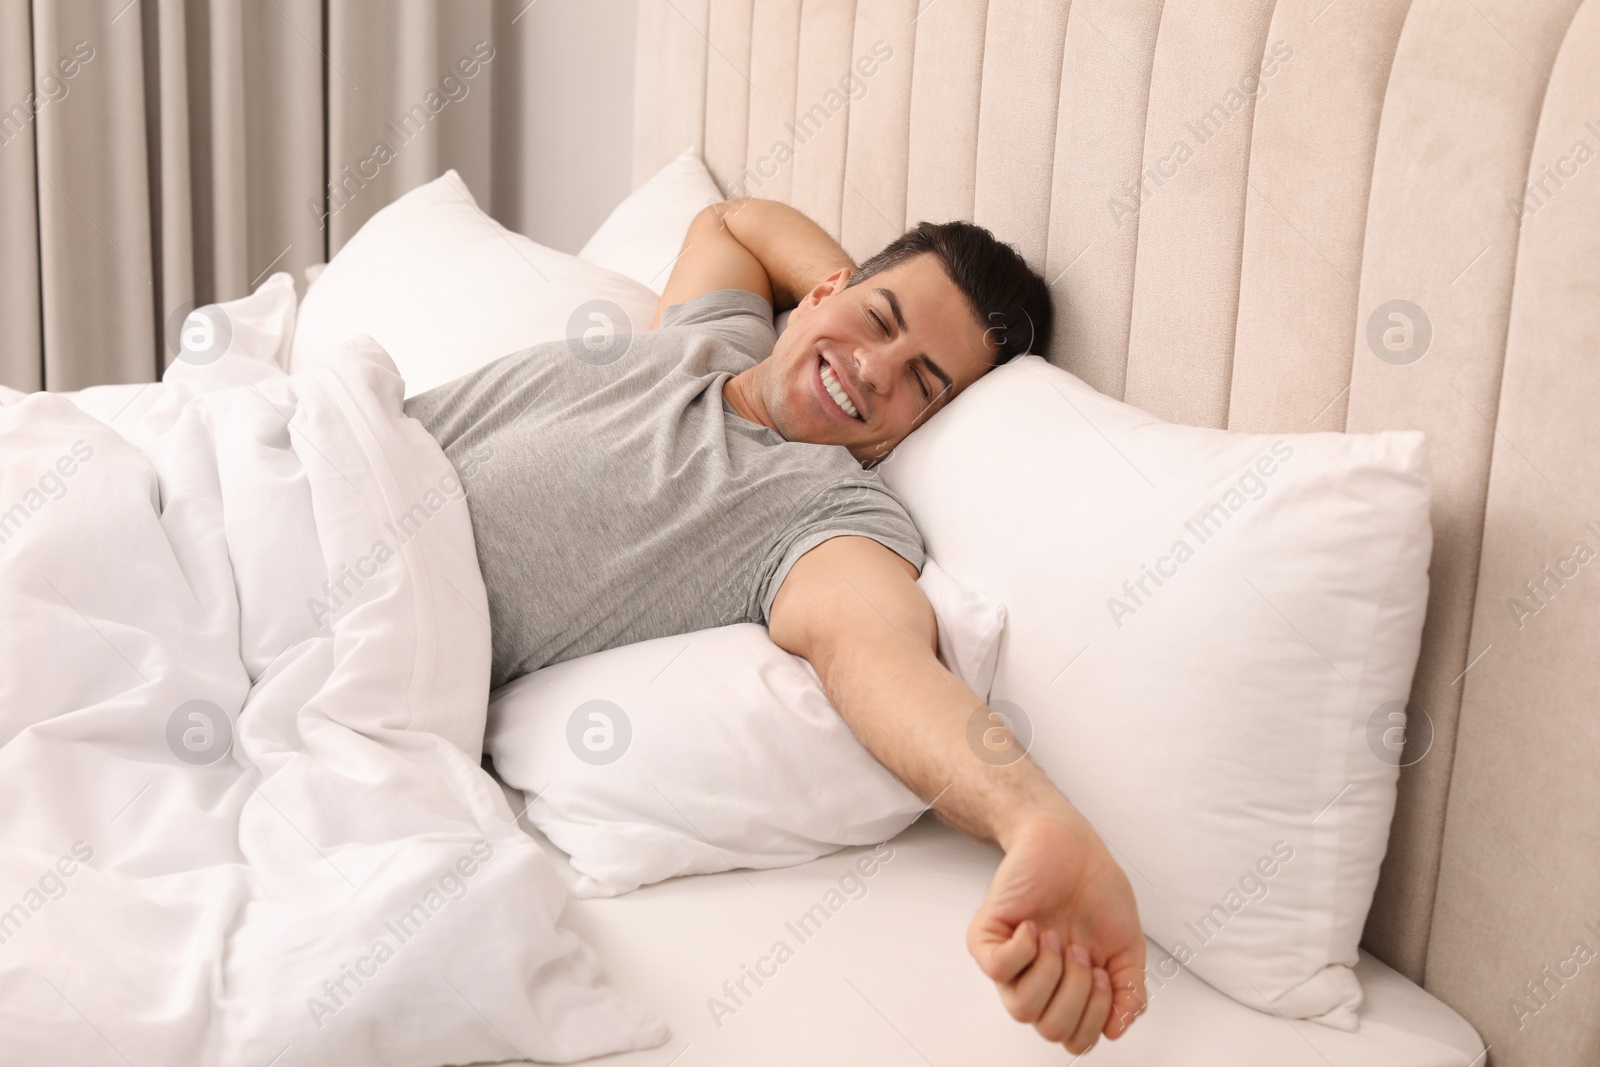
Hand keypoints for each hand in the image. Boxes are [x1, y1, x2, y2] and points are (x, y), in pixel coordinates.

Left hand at [967, 808, 1147, 1053]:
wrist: (1072, 846)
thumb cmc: (1097, 892)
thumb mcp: (1127, 947)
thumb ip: (1128, 991)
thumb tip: (1117, 1030)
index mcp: (1069, 991)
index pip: (1074, 1039)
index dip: (1094, 1017)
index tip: (1104, 974)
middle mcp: (1037, 983)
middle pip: (1049, 1028)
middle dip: (1076, 993)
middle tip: (1082, 951)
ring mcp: (1011, 962)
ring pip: (1021, 1007)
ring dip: (1051, 972)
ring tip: (1059, 937)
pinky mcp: (987, 938)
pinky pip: (997, 969)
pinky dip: (1023, 949)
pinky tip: (1033, 926)